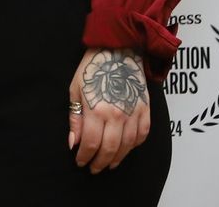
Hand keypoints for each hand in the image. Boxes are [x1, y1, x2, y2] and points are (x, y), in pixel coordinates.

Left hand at [69, 47, 151, 172]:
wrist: (118, 50)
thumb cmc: (93, 69)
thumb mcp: (75, 90)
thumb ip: (75, 118)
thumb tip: (73, 143)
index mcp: (97, 110)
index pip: (91, 143)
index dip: (84, 156)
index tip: (80, 161)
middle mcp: (117, 115)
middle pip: (110, 149)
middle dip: (100, 162)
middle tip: (94, 168)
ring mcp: (134, 113)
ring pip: (128, 146)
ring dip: (118, 158)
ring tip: (109, 164)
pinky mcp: (145, 110)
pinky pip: (143, 135)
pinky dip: (134, 146)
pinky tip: (126, 149)